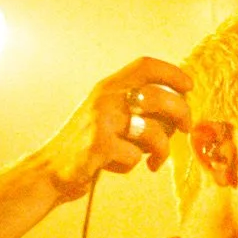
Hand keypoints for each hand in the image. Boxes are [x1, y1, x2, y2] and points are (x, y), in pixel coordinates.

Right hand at [42, 57, 192, 199]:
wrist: (49, 171)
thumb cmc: (85, 145)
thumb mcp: (105, 115)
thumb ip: (134, 107)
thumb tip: (178, 110)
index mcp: (108, 87)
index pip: (146, 66)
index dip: (173, 73)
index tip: (189, 87)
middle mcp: (105, 98)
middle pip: (159, 96)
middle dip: (181, 113)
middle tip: (185, 128)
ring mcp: (101, 122)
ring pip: (153, 131)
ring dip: (161, 149)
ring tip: (155, 160)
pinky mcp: (98, 147)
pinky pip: (134, 156)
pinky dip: (132, 165)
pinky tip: (118, 165)